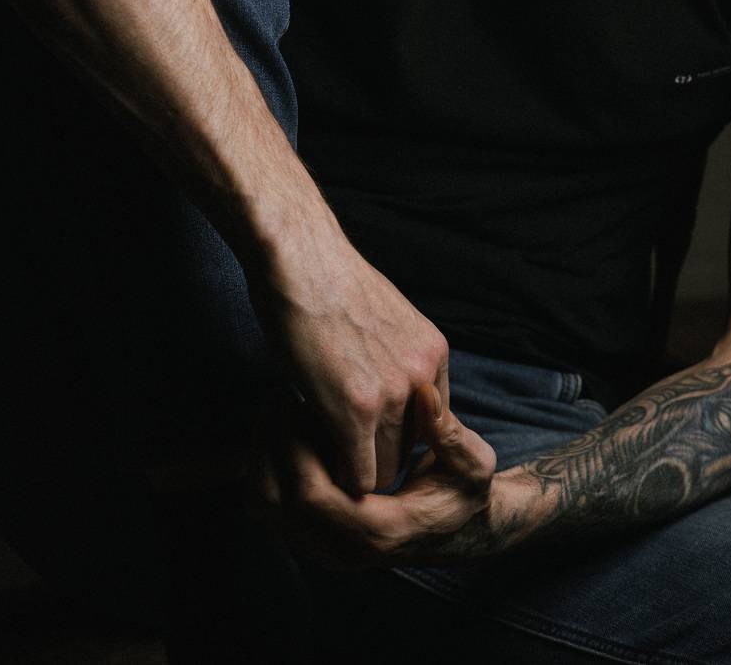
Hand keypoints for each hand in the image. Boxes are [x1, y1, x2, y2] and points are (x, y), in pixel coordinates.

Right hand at [247, 210, 449, 495]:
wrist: (299, 254)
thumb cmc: (325, 278)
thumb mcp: (382, 315)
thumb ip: (391, 354)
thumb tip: (377, 383)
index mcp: (432, 353)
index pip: (427, 424)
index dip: (392, 432)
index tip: (361, 430)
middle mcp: (422, 377)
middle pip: (408, 450)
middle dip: (373, 455)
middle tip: (333, 446)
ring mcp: (392, 395)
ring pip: (384, 469)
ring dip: (350, 467)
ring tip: (317, 447)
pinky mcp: (355, 410)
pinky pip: (358, 475)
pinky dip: (335, 475)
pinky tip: (309, 452)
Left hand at [249, 382, 502, 568]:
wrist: (457, 531)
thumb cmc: (464, 493)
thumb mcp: (472, 464)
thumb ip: (449, 434)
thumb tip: (425, 395)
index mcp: (378, 533)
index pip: (312, 496)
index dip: (296, 445)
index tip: (297, 399)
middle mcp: (343, 550)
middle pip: (275, 503)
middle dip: (270, 444)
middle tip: (279, 394)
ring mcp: (323, 548)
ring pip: (264, 506)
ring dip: (262, 453)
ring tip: (277, 405)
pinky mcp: (313, 537)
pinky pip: (269, 505)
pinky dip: (267, 464)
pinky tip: (283, 425)